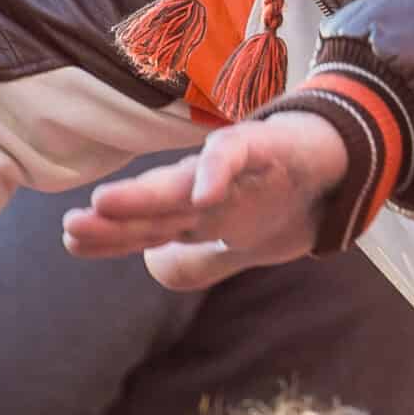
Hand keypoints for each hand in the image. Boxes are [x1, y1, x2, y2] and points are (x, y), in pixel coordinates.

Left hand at [60, 111, 348, 289]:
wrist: (341, 161)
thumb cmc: (282, 197)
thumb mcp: (241, 245)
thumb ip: (198, 261)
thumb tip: (152, 268)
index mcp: (200, 212)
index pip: (149, 227)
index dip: (112, 236)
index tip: (72, 241)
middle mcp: (208, 188)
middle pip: (157, 207)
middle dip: (116, 219)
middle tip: (73, 226)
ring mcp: (233, 167)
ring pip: (184, 179)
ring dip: (147, 194)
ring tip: (107, 203)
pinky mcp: (265, 146)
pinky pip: (237, 157)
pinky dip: (219, 171)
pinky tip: (202, 193)